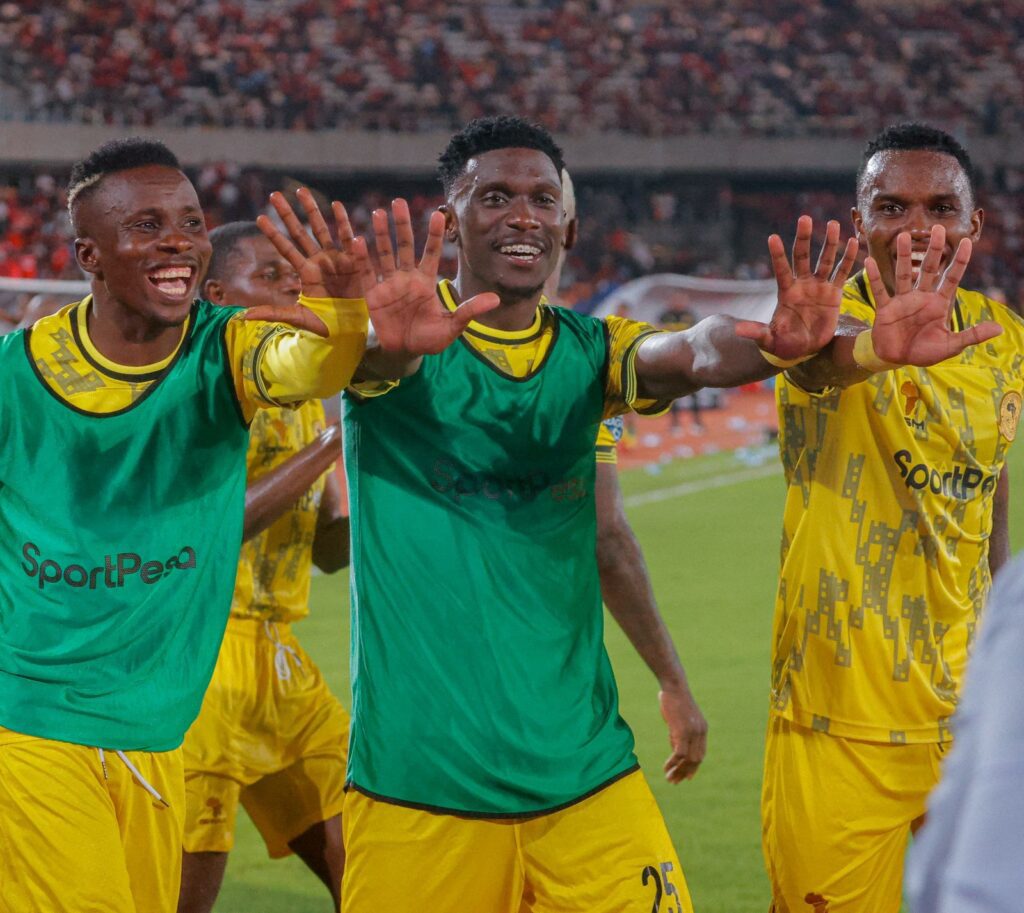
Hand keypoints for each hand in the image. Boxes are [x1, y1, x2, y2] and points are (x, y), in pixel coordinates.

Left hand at [247, 188, 369, 335]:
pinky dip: (342, 222)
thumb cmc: (325, 324)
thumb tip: (243, 316)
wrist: (350, 328)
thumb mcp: (297, 318)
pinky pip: (346, 237)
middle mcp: (318, 261)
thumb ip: (273, 313)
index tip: (258, 218)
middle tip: (274, 195)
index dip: (273, 234)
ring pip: (320, 229)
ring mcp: (334, 259)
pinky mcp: (352, 261)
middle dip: (287, 213)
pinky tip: (336, 205)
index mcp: (305, 272)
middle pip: (299, 232)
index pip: (285, 248)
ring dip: (312, 209)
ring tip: (301, 190)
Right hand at [362, 199, 498, 356]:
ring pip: (385, 254)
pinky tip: (358, 240)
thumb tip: (496, 300)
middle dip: (402, 225)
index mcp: (426, 282)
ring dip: (382, 235)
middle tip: (398, 202)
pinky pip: (367, 274)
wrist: (405, 353)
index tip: (439, 215)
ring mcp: (389, 284)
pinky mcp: (373, 295)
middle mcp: (407, 278)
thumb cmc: (430, 339)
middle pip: (405, 246)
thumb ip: (469, 310)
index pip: (431, 253)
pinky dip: (362, 258)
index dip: (435, 235)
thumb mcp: (452, 326)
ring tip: (379, 213)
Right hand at [659, 684, 707, 783]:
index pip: (701, 754)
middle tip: (675, 781)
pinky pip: (679, 754)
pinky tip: (665, 768)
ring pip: (688, 759)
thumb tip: (675, 750)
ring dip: (678, 771)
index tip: (687, 777)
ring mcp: (693, 733)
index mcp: (702, 729)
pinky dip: (672, 763)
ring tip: (669, 778)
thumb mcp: (678, 719)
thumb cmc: (673, 699)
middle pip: (696, 760)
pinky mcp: (683, 732)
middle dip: (685, 772)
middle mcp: (700, 733)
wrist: (674, 686)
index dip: (694, 767)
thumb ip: (678, 734)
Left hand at [735, 215, 857, 360]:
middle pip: (802, 257)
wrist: (803, 349)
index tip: (772, 237)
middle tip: (805, 218)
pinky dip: (847, 259)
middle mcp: (802, 285)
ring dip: (829, 243)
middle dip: (804, 238)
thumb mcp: (768, 339)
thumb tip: (737, 330)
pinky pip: (841, 273)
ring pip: (824, 260)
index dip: (777, 255)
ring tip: (834, 224)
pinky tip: (853, 241)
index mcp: (786, 292)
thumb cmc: (782, 343)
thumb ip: (756, 332)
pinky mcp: (833, 294)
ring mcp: (818, 287)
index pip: (781, 269)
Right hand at [865, 226, 1001, 364]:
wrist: (896, 360)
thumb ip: (972, 335)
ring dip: (903, 256)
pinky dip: (874, 277)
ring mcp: (902, 301)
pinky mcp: (885, 308)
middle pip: (928, 268)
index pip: (951, 277)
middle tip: (936, 228)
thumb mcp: (951, 346)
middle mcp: (921, 297)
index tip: (966, 241)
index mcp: (938, 303)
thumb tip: (999, 329)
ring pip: (903, 274)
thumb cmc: (924, 352)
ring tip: (903, 236)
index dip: (959, 260)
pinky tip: (870, 261)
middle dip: (932, 249)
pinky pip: (879, 290)